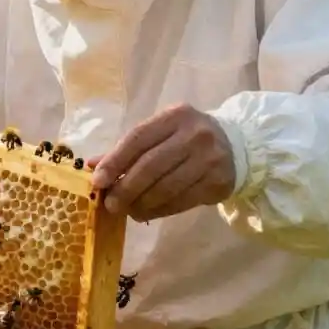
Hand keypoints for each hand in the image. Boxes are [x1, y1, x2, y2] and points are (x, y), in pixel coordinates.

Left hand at [89, 104, 236, 221]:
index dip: (114, 161)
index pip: (137, 138)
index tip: (97, 181)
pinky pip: (181, 201)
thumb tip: (92, 165)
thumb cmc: (185, 138)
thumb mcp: (160, 133)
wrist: (236, 145)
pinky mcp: (218, 182)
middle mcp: (194, 134)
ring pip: (166, 187)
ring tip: (127, 210)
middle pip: (151, 165)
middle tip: (110, 204)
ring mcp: (209, 159)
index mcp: (174, 116)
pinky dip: (159, 210)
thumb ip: (127, 148)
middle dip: (125, 188)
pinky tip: (146, 212)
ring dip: (141, 203)